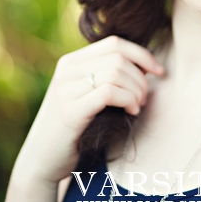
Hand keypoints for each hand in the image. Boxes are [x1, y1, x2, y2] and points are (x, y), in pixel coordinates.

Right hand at [12, 36, 162, 184]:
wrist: (41, 158)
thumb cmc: (73, 129)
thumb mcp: (85, 95)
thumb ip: (105, 77)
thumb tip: (145, 66)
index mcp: (70, 62)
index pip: (114, 43)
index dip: (142, 54)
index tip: (159, 72)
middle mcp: (66, 70)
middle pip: (118, 58)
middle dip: (140, 78)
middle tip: (143, 99)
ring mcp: (66, 89)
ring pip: (115, 73)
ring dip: (136, 90)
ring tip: (136, 107)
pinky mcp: (70, 110)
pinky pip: (108, 92)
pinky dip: (127, 100)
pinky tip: (130, 111)